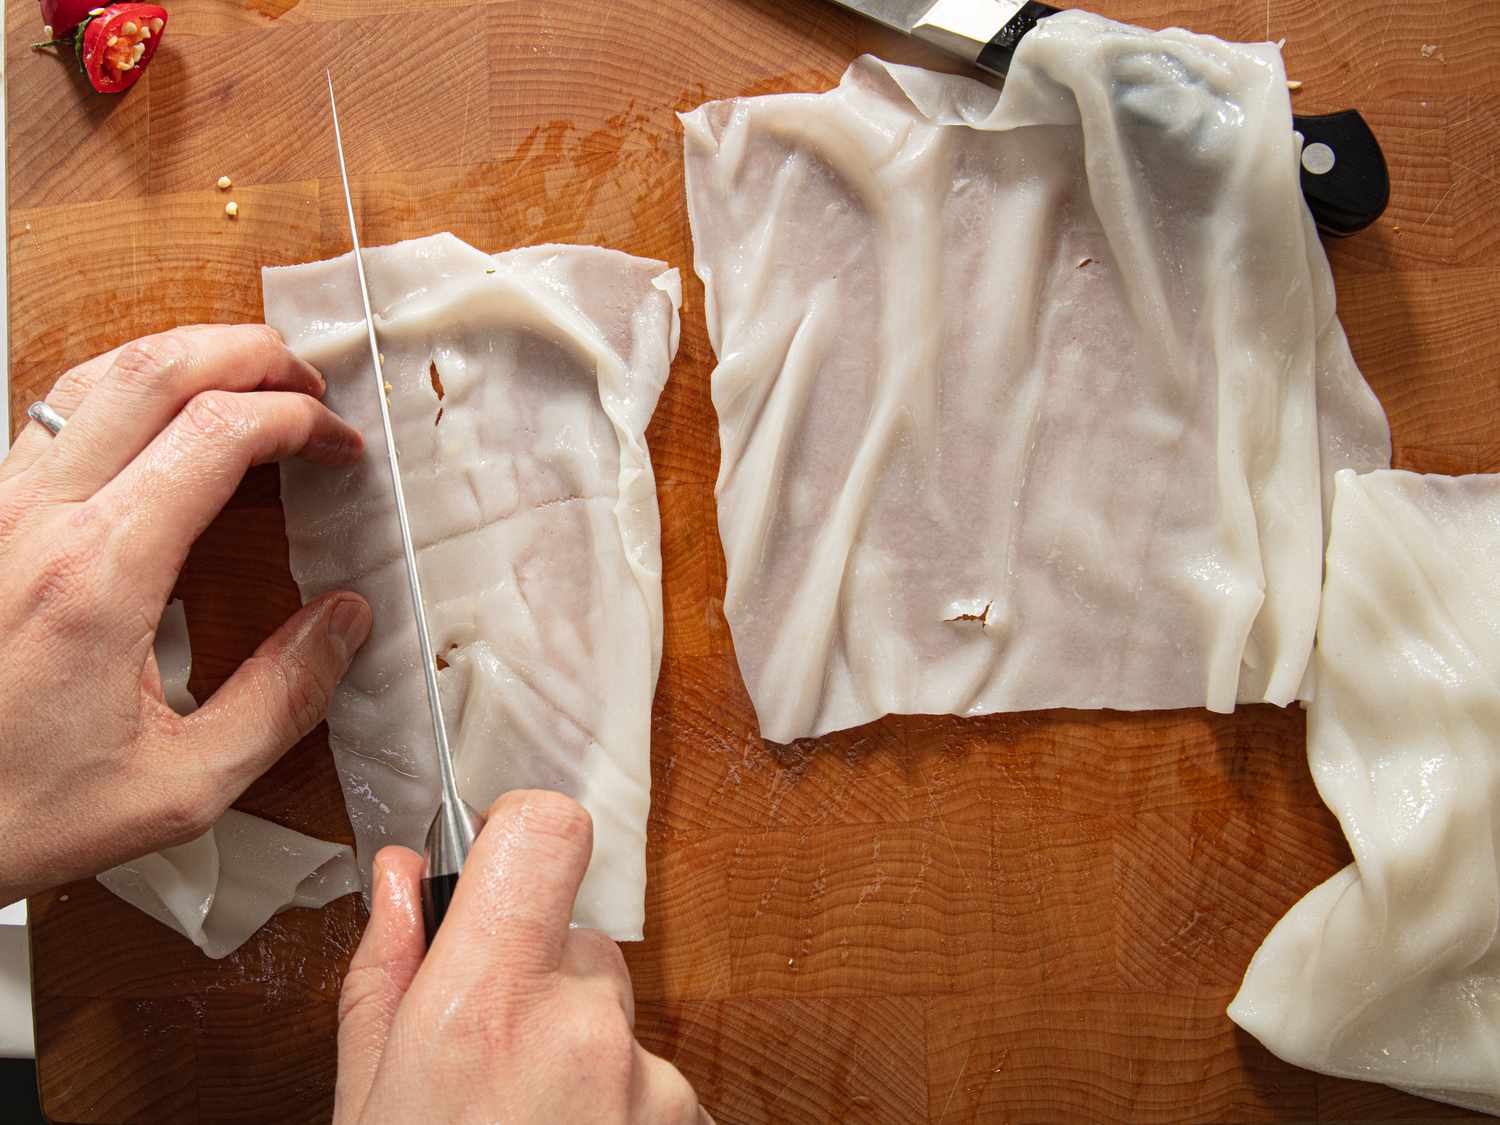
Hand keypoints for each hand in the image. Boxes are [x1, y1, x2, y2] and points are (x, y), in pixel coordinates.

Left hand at [0, 325, 370, 902]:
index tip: (338, 445)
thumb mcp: (180, 785)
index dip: (295, 421)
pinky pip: (55, 415)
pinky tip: (159, 418)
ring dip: (181, 358)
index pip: (215, 435)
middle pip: (151, 371)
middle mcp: (36, 522)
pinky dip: (124, 390)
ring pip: (92, 376)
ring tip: (242, 376)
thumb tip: (342, 623)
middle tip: (304, 377)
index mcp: (98, 577)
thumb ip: (280, 699)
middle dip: (246, 353)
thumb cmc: (19, 809)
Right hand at [335, 790, 710, 1124]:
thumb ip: (388, 967)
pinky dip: (611, 1101)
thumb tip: (408, 871)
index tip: (499, 862)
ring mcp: (645, 1080)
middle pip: (577, 939)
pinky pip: (647, 1074)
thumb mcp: (364, 1096)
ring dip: (575, 1049)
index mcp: (483, 1007)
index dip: (522, 831)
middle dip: (533, 980)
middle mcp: (580, 1029)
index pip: (547, 833)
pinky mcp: (682, 1120)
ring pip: (612, 1013)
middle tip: (484, 1062)